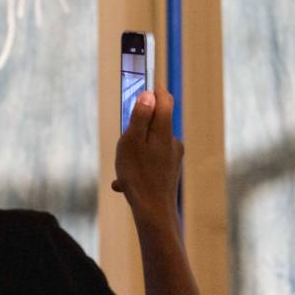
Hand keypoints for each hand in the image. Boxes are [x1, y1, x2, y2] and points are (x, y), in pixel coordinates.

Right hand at [111, 86, 183, 216]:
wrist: (153, 212)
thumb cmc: (138, 176)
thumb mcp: (131, 141)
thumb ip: (141, 117)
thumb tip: (149, 94)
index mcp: (165, 131)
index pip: (165, 99)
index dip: (154, 89)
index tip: (143, 82)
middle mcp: (173, 141)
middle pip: (157, 121)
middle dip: (139, 124)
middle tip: (125, 138)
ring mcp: (173, 157)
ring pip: (151, 143)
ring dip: (135, 149)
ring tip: (121, 169)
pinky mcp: (170, 171)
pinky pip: (150, 161)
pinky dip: (137, 166)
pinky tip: (122, 183)